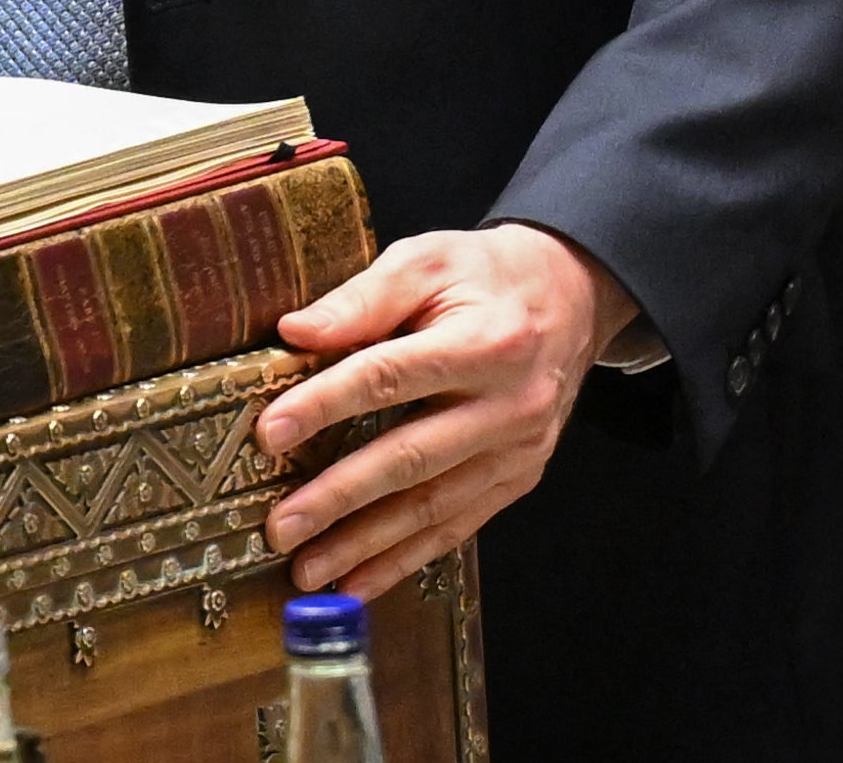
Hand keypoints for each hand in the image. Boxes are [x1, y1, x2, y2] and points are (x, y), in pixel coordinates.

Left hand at [258, 223, 626, 600]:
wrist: (572, 297)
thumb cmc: (487, 276)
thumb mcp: (429, 259)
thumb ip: (364, 297)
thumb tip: (296, 332)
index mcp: (485, 341)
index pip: (390, 376)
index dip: (326, 405)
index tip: (270, 433)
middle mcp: (508, 404)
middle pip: (411, 457)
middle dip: (340, 497)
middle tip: (281, 526)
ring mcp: (517, 451)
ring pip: (432, 506)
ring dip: (366, 545)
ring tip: (308, 570)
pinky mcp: (518, 479)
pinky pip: (456, 527)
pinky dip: (405, 559)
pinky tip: (359, 583)